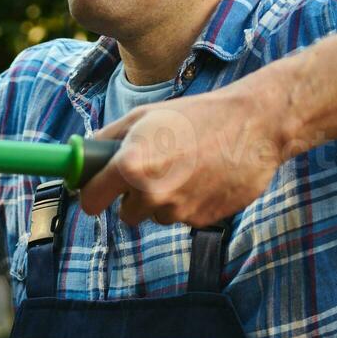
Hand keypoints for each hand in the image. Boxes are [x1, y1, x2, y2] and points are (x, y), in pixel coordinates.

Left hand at [77, 79, 294, 227]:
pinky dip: (188, 202)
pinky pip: (182, 217)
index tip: (95, 189)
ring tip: (185, 168)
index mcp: (130, 166)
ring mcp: (177, 211)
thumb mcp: (144, 116)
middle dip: (132, 196)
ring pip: (155, 215)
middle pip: (124, 214)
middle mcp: (151, 194)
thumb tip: (82, 152)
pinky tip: (204, 177)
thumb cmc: (196, 116)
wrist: (254, 127)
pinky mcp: (201, 221)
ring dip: (162, 200)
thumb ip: (107, 138)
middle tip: (153, 169)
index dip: (91, 194)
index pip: (90, 201)